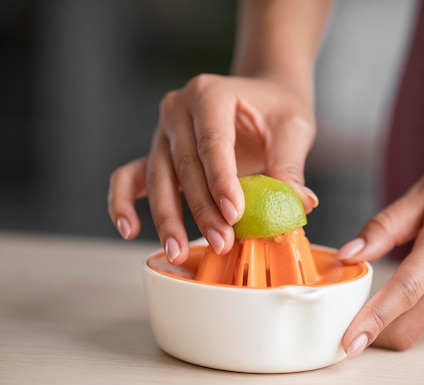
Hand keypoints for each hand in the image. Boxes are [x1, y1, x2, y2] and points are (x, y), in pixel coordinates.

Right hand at [108, 74, 317, 262]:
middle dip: (201, 209)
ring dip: (168, 218)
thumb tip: (300, 205)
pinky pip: (129, 177)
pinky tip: (129, 231)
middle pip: (184, 165)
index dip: (221, 180)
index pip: (212, 141)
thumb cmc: (277, 109)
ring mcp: (163, 131)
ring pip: (158, 178)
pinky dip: (123, 203)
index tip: (233, 214)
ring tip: (179, 252)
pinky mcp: (157, 152)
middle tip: (221, 243)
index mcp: (210, 93)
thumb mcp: (293, 130)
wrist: (263, 96)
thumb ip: (290, 167)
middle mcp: (178, 109)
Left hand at [337, 120, 423, 356]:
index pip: (404, 294)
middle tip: (350, 322)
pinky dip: (422, 306)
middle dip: (379, 334)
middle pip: (415, 327)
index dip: (372, 322)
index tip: (349, 345)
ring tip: (375, 299)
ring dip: (400, 320)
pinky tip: (411, 285)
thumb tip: (350, 254)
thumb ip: (384, 227)